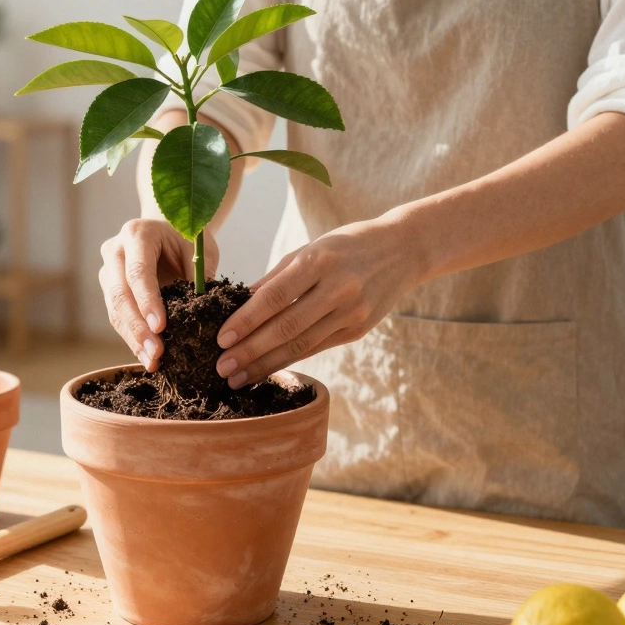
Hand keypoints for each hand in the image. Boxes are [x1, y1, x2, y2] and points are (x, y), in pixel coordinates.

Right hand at [99, 218, 218, 370]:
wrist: (165, 231)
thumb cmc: (185, 239)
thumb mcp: (199, 250)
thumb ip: (200, 277)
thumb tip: (205, 312)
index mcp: (137, 234)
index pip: (138, 271)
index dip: (148, 301)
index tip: (161, 327)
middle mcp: (115, 251)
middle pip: (120, 294)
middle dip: (138, 328)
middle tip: (156, 353)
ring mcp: (108, 272)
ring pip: (115, 310)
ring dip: (133, 339)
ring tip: (153, 362)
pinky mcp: (109, 291)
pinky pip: (118, 318)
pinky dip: (132, 339)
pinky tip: (147, 357)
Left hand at [214, 216, 424, 387]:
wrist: (404, 250)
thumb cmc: (346, 246)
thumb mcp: (311, 249)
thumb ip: (276, 277)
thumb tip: (239, 304)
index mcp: (320, 260)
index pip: (275, 296)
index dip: (246, 320)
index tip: (221, 338)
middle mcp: (339, 288)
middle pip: (287, 327)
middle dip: (250, 351)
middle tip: (221, 367)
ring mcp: (352, 312)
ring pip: (301, 345)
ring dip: (266, 364)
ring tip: (237, 378)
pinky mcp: (359, 330)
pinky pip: (317, 348)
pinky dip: (289, 361)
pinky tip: (267, 369)